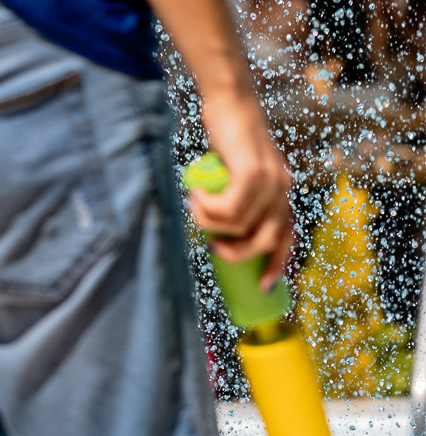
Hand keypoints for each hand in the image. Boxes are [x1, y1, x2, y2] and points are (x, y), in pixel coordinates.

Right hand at [187, 91, 295, 290]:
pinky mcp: (253, 173)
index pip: (288, 236)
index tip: (264, 287)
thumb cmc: (228, 138)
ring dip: (210, 224)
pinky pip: (227, 209)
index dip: (277, 264)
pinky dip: (206, 209)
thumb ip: (237, 196)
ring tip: (194, 206)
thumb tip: (217, 232)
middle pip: (267, 240)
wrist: (230, 100)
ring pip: (240, 226)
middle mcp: (283, 188)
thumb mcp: (237, 173)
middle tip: (212, 247)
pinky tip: (195, 194)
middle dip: (237, 254)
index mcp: (283, 191)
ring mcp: (271, 180)